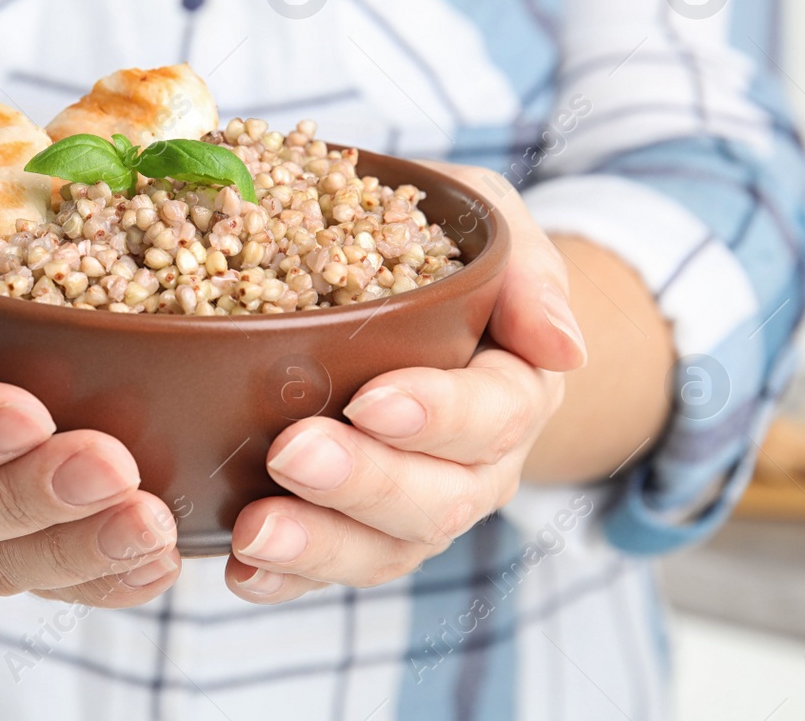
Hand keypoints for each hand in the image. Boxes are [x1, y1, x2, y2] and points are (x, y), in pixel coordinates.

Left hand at [225, 162, 586, 601]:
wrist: (424, 289)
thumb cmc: (453, 249)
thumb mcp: (496, 228)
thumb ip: (528, 276)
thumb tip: (562, 347)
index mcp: (516, 389)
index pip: (494, 413)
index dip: (436, 414)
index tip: (370, 400)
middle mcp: (477, 465)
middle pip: (438, 497)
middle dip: (363, 481)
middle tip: (292, 453)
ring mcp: (419, 506)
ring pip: (384, 547)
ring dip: (320, 544)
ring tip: (255, 531)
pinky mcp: (362, 530)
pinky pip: (334, 566)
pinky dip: (289, 577)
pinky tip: (242, 572)